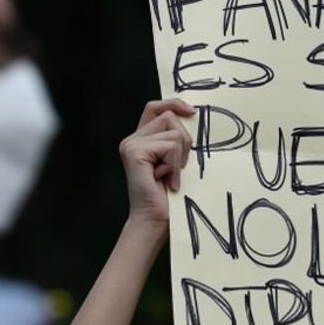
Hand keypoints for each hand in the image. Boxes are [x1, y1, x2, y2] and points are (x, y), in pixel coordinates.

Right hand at [118, 99, 194, 228]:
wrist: (154, 221)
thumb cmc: (167, 196)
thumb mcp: (175, 160)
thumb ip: (176, 139)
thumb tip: (192, 115)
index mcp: (140, 139)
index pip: (155, 107)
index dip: (174, 103)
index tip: (192, 112)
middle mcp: (131, 139)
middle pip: (170, 116)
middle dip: (184, 141)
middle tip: (178, 167)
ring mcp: (131, 145)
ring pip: (174, 132)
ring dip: (180, 157)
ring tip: (171, 176)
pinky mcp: (135, 152)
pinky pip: (170, 146)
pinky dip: (175, 166)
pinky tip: (168, 181)